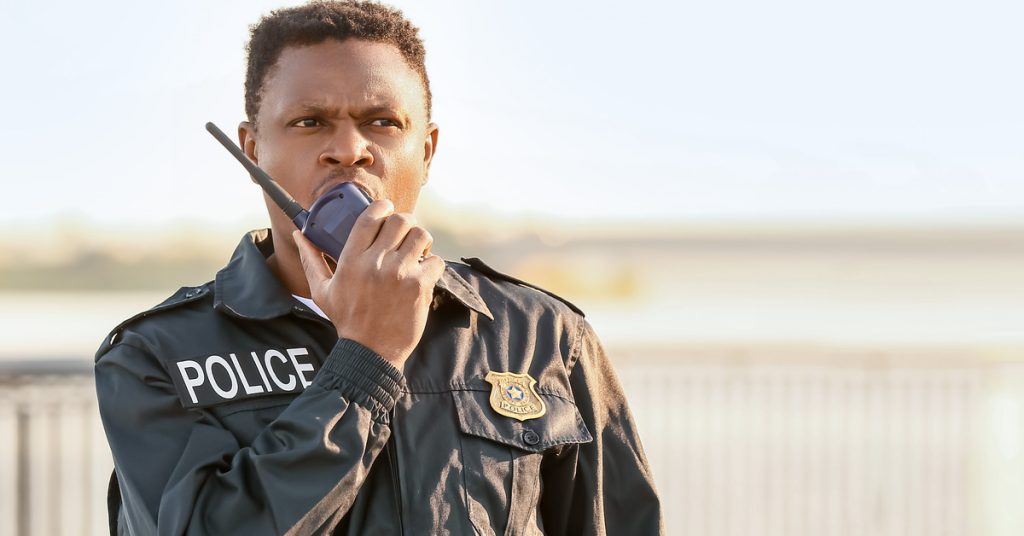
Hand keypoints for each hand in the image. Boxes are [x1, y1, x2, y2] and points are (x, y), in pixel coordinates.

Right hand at [293, 199, 445, 368]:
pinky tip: (425, 273)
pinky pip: (435, 260)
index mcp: (351, 260)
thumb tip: (299, 234)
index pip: (370, 217)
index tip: (387, 208)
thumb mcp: (322, 291)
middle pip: (400, 220)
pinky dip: (433, 264)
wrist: (370, 352)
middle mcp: (375, 263)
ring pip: (420, 235)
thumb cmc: (346, 321)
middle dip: (405, 223)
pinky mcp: (419, 286)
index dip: (382, 206)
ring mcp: (399, 274)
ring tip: (417, 251)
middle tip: (405, 234)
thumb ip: (311, 260)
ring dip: (420, 240)